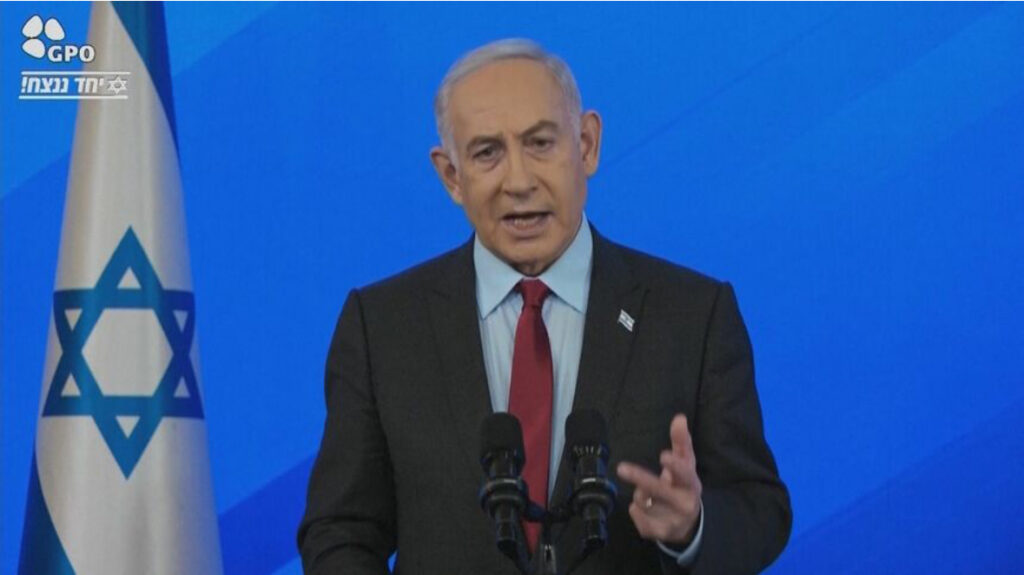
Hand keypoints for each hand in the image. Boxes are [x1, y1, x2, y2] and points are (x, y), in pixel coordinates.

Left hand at [616, 414, 701, 545]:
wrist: (690, 523)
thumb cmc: (684, 486)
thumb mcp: (686, 464)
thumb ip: (681, 442)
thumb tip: (679, 417)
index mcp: (691, 484)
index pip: (685, 474)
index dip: (675, 466)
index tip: (663, 456)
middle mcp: (684, 504)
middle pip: (659, 490)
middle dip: (641, 478)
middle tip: (621, 467)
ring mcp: (672, 521)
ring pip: (644, 501)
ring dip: (640, 494)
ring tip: (647, 493)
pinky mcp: (659, 533)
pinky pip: (637, 516)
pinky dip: (635, 509)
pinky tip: (643, 507)